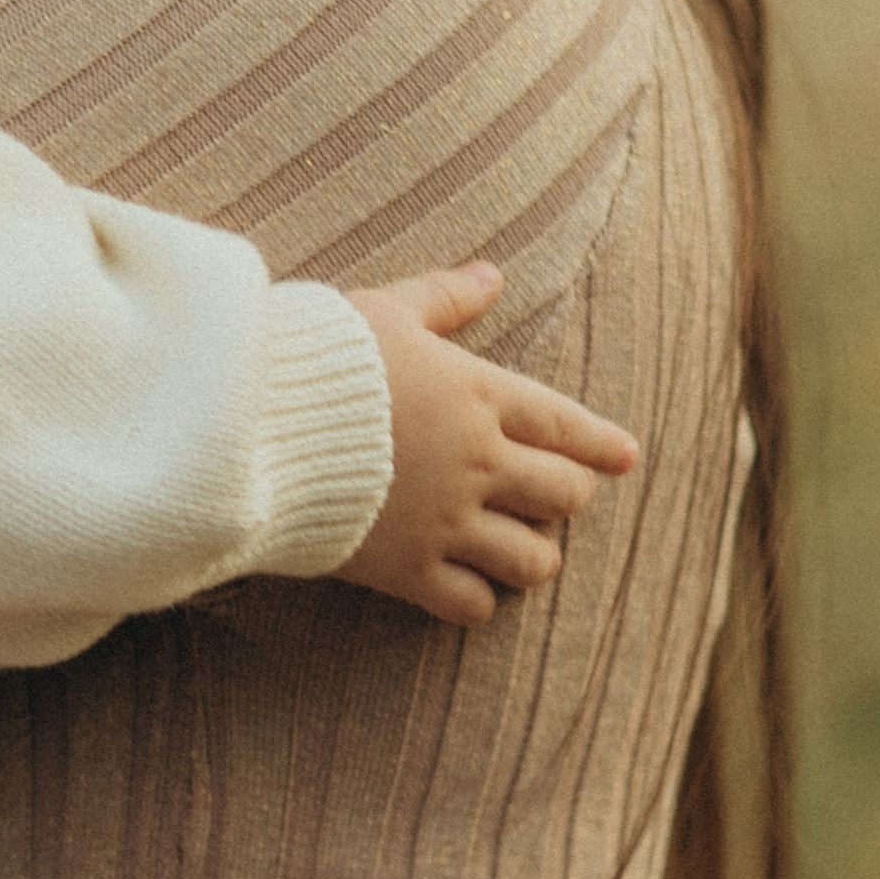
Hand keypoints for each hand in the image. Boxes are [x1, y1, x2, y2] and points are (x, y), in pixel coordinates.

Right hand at [337, 263, 639, 624]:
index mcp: (479, 395)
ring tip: (517, 549)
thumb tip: (491, 274)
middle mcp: (477, 462)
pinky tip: (463, 584)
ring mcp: (446, 521)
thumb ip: (444, 298)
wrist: (253, 421)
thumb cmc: (317, 355)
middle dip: (565, 496)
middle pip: (564, 495)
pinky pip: (473, 604)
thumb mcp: (385, 310)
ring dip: (533, 555)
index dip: (602, 444)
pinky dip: (476, 598)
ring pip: (534, 561)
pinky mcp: (407, 568)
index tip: (626, 458)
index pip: (566, 424)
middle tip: (549, 496)